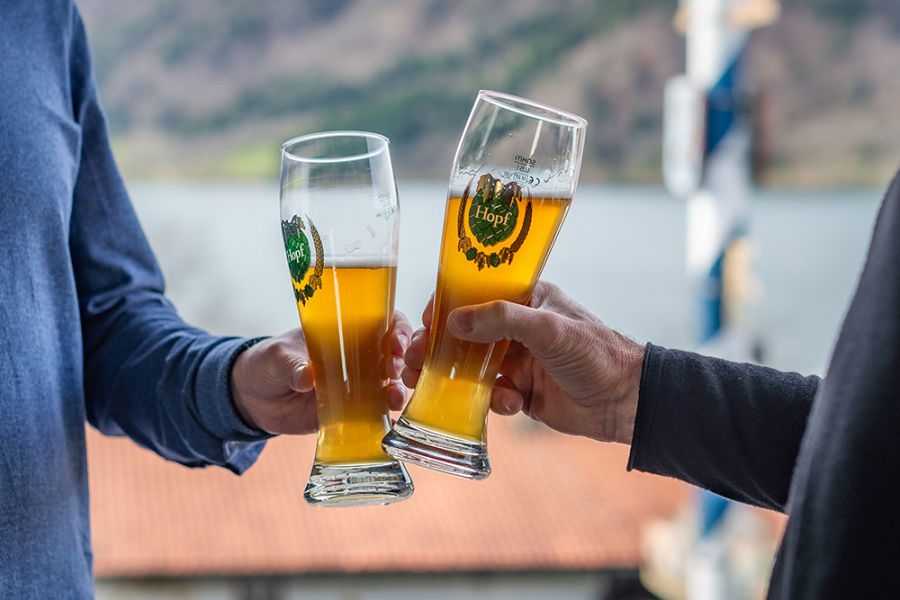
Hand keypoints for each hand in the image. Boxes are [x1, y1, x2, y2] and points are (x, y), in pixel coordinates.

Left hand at [230, 312, 412, 434]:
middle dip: (401, 361)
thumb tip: (306, 378)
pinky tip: (388, 419)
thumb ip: (291, 364)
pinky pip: (373, 414)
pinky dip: (383, 417)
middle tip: (393, 368)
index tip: (395, 341)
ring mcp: (356, 386)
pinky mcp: (348, 413)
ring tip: (394, 398)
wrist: (251, 398)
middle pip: (394, 355)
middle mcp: (358, 357)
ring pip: (389, 385)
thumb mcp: (276, 356)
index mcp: (345, 332)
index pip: (384, 322)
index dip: (398, 329)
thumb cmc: (266, 362)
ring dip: (397, 390)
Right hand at [402, 283, 643, 443]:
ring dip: (453, 378)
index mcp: (526, 300)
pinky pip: (493, 396)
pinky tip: (514, 404)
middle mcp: (519, 328)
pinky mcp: (523, 393)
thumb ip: (501, 320)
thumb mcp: (548, 329)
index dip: (447, 308)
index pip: (476, 295)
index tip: (425, 324)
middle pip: (466, 335)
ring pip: (472, 368)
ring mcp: (520, 362)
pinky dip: (497, 402)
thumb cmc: (595, 353)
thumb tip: (453, 321)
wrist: (627, 402)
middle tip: (412, 362)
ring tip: (427, 386)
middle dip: (438, 349)